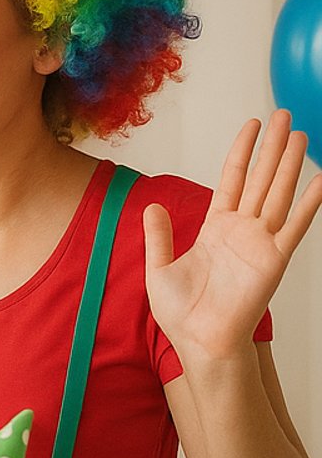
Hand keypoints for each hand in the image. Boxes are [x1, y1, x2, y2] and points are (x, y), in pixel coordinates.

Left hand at [146, 110, 321, 364]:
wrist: (198, 343)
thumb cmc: (181, 315)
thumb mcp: (159, 269)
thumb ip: (159, 236)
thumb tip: (152, 206)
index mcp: (215, 230)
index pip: (232, 180)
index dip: (241, 152)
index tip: (251, 125)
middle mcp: (241, 231)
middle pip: (260, 179)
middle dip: (272, 147)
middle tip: (284, 114)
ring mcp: (260, 243)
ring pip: (278, 193)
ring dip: (290, 164)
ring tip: (300, 133)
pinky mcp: (273, 259)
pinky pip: (294, 226)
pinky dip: (308, 203)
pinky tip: (320, 179)